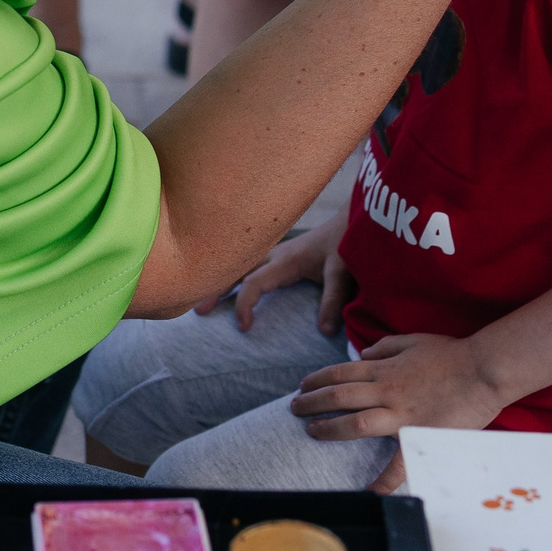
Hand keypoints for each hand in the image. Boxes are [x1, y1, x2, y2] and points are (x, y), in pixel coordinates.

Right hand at [196, 223, 341, 329]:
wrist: (353, 219)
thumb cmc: (347, 244)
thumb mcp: (343, 273)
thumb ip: (334, 301)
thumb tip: (324, 331)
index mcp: (285, 261)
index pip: (254, 282)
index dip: (244, 304)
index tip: (243, 327)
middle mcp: (274, 255)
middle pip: (236, 271)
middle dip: (215, 290)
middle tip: (197, 311)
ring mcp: (275, 253)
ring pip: (240, 267)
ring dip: (221, 282)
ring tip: (202, 300)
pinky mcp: (280, 255)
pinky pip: (249, 264)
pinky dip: (233, 274)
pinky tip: (227, 284)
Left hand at [291, 331, 504, 487]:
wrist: (483, 369)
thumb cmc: (451, 353)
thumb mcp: (412, 341)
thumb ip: (384, 347)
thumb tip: (362, 354)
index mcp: (384, 369)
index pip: (341, 372)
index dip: (318, 379)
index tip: (302, 386)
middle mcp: (386, 390)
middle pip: (339, 395)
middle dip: (311, 401)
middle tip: (293, 408)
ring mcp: (401, 414)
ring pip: (355, 422)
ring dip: (330, 428)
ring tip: (310, 431)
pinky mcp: (419, 434)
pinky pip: (398, 461)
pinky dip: (384, 479)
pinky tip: (368, 492)